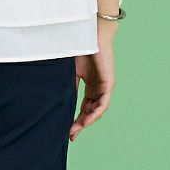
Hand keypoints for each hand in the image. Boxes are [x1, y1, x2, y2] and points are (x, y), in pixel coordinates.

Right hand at [69, 26, 116, 141]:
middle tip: (71, 135)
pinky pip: (103, 103)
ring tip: (75, 130)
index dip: (76, 119)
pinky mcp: (109, 83)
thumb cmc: (80, 47)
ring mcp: (105, 86)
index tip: (68, 131)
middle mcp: (99, 88)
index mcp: (91, 85)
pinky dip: (95, 113)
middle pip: (91, 112)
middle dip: (80, 124)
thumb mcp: (72, 72)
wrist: (89, 33)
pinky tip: (86, 121)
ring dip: (87, 122)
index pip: (85, 107)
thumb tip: (60, 103)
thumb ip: (70, 86)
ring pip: (98, 110)